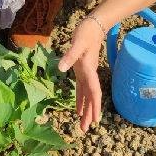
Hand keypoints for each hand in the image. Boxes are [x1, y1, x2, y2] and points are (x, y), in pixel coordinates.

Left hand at [58, 17, 104, 132]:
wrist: (92, 26)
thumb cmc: (85, 33)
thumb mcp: (77, 43)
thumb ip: (69, 55)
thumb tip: (60, 68)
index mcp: (89, 70)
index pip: (94, 91)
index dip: (94, 106)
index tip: (94, 119)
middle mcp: (89, 75)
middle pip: (91, 98)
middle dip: (89, 114)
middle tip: (85, 129)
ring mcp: (86, 74)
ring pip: (87, 96)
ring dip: (85, 110)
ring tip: (82, 125)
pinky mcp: (82, 72)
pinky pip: (82, 90)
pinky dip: (80, 100)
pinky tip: (78, 110)